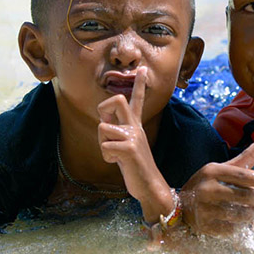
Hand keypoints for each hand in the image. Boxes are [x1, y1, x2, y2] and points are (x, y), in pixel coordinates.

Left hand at [97, 67, 174, 222]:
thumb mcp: (125, 145)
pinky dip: (107, 157)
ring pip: (104, 127)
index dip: (139, 83)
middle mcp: (136, 127)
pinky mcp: (130, 149)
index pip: (137, 100)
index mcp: (135, 125)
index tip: (143, 68)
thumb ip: (117, 132)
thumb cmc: (134, 166)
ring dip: (103, 143)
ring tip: (114, 155)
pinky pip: (105, 146)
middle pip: (117, 100)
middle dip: (104, 108)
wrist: (149, 186)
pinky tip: (117, 163)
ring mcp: (134, 136)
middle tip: (108, 125)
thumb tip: (103, 122)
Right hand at [180, 134, 253, 235]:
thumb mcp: (225, 167)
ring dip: (252, 214)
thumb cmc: (210, 183)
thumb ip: (248, 156)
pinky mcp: (205, 226)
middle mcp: (207, 189)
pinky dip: (240, 226)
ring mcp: (204, 208)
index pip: (242, 175)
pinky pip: (231, 229)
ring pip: (239, 214)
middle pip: (244, 196)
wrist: (181, 204)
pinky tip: (240, 221)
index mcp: (213, 171)